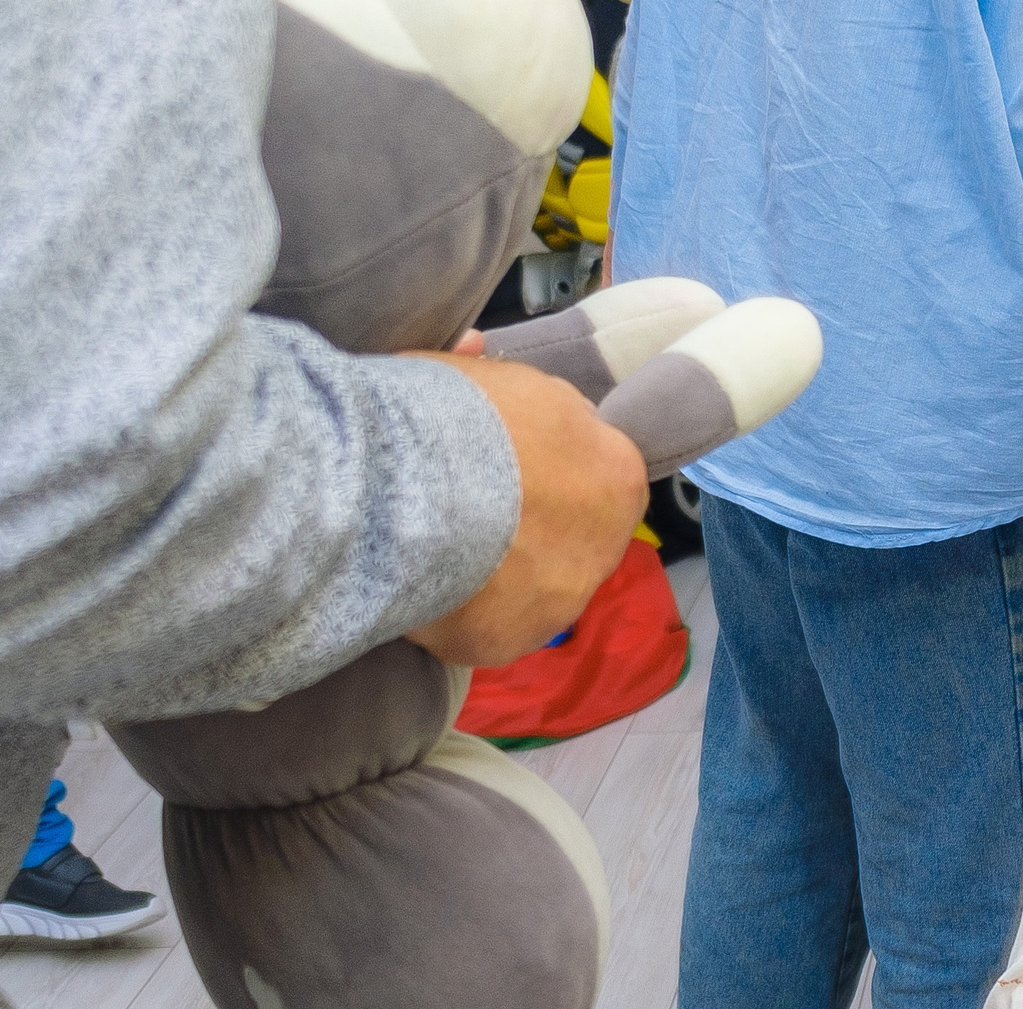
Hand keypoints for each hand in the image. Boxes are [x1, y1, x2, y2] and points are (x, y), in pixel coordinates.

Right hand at [403, 351, 647, 666]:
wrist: (406, 488)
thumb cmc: (453, 414)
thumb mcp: (484, 374)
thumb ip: (496, 378)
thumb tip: (477, 351)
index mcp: (616, 474)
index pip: (596, 473)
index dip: (547, 466)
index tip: (506, 460)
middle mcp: (604, 547)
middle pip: (569, 537)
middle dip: (528, 524)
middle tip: (468, 504)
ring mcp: (557, 603)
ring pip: (530, 588)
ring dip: (495, 573)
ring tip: (436, 547)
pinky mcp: (505, 643)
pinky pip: (484, 626)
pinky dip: (457, 610)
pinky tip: (421, 584)